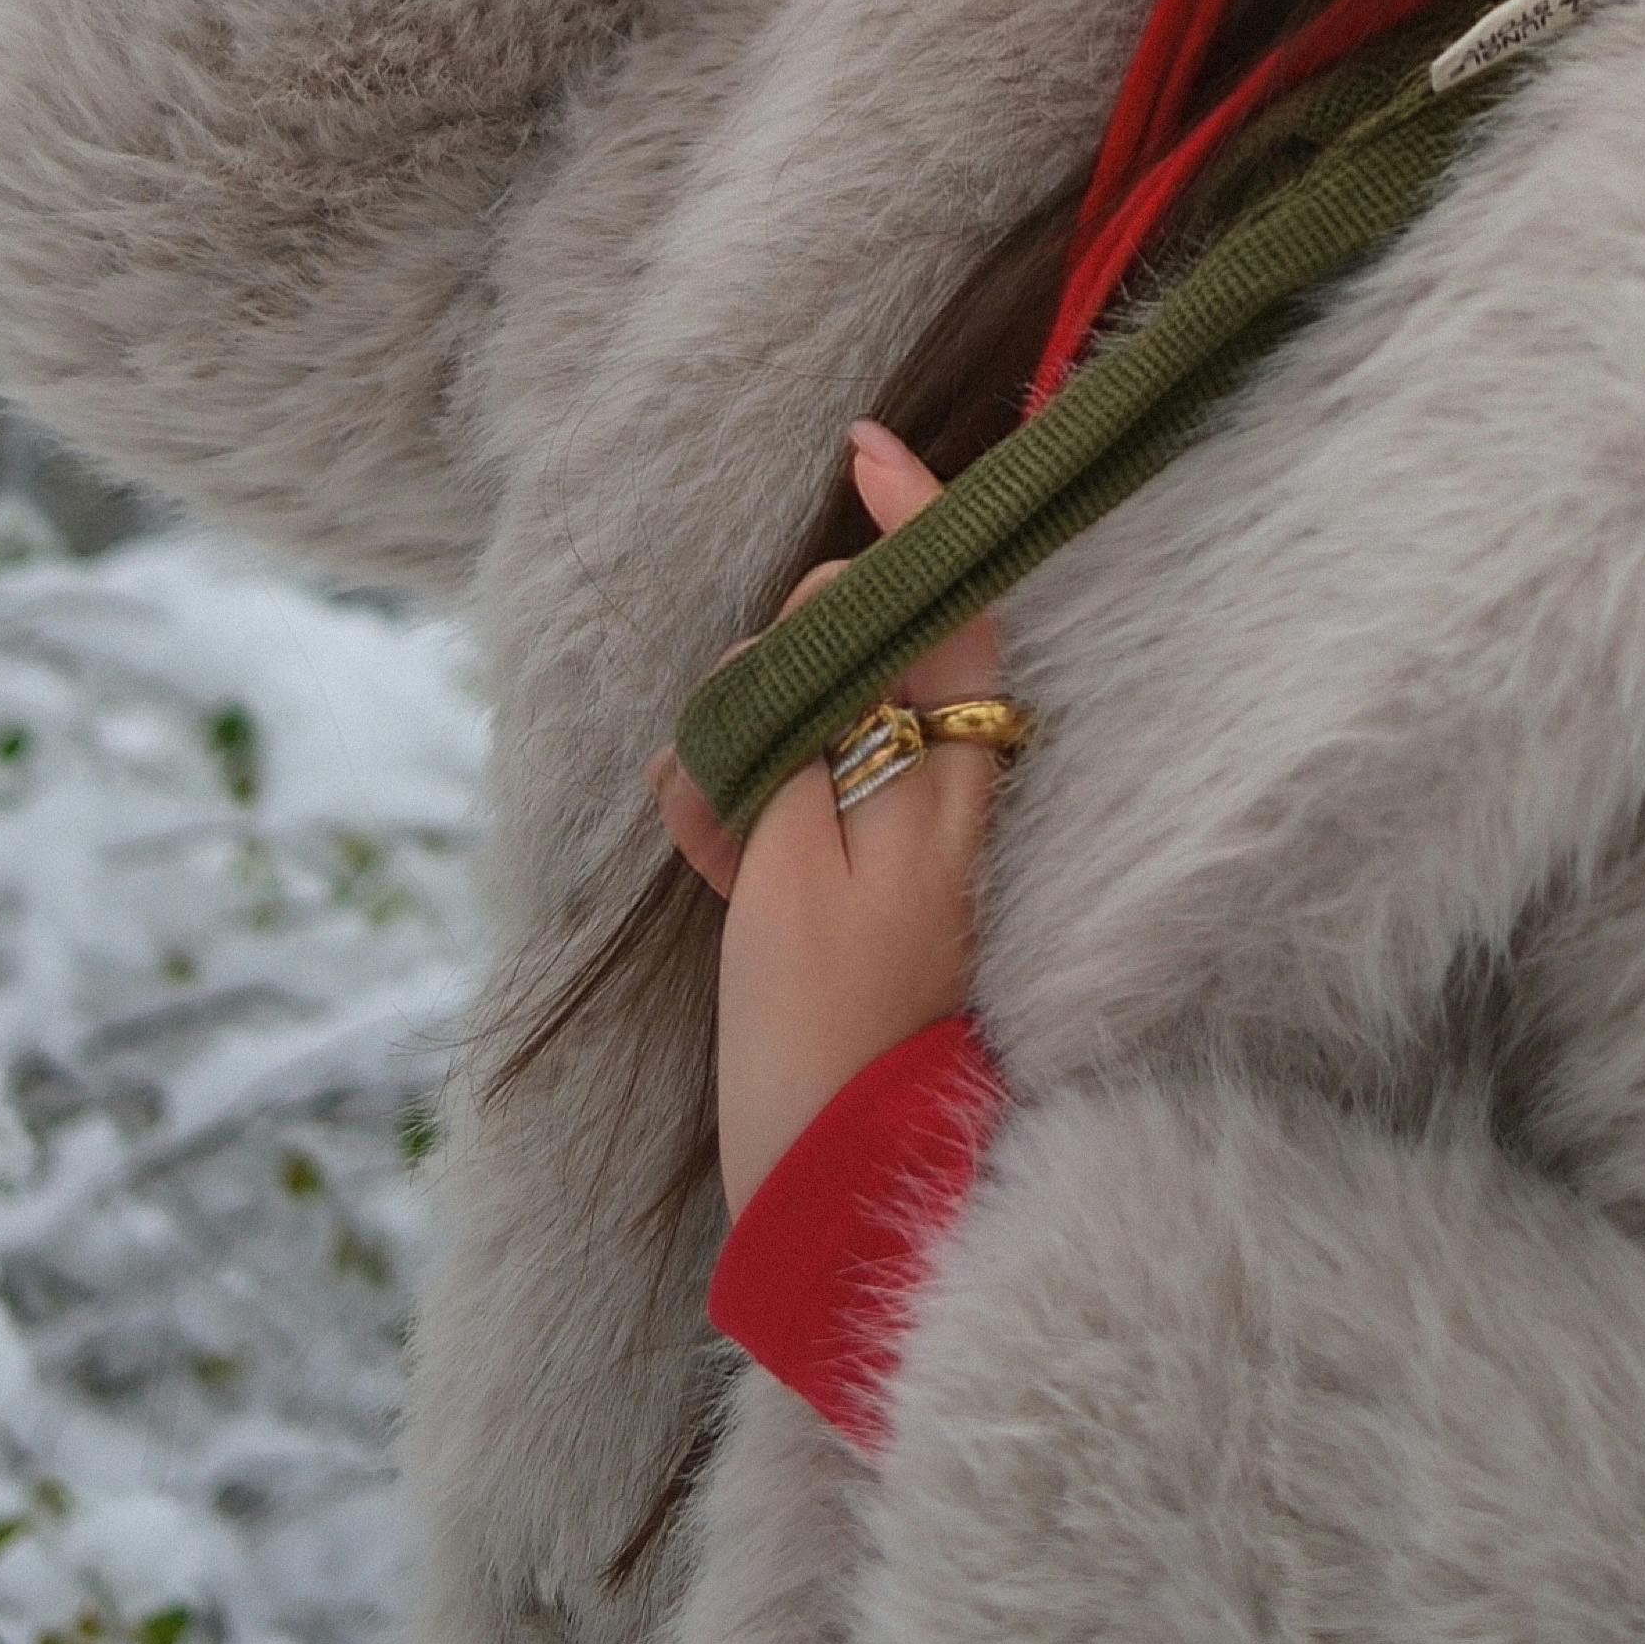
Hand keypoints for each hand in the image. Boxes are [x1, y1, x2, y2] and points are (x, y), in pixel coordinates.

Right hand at [652, 423, 1013, 1219]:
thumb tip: (826, 632)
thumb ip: (809, 732)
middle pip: (878, 666)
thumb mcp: (794, 863)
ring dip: (751, 748)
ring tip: (689, 812)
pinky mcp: (877, 907)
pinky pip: (815, 815)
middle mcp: (955, 807)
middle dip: (783, 664)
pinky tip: (703, 845)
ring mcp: (918, 857)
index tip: (863, 449)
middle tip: (713, 734)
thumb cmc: (817, 1030)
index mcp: (952, 786)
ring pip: (828, 739)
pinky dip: (756, 813)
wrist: (837, 1193)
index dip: (916, 522)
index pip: (955, 610)